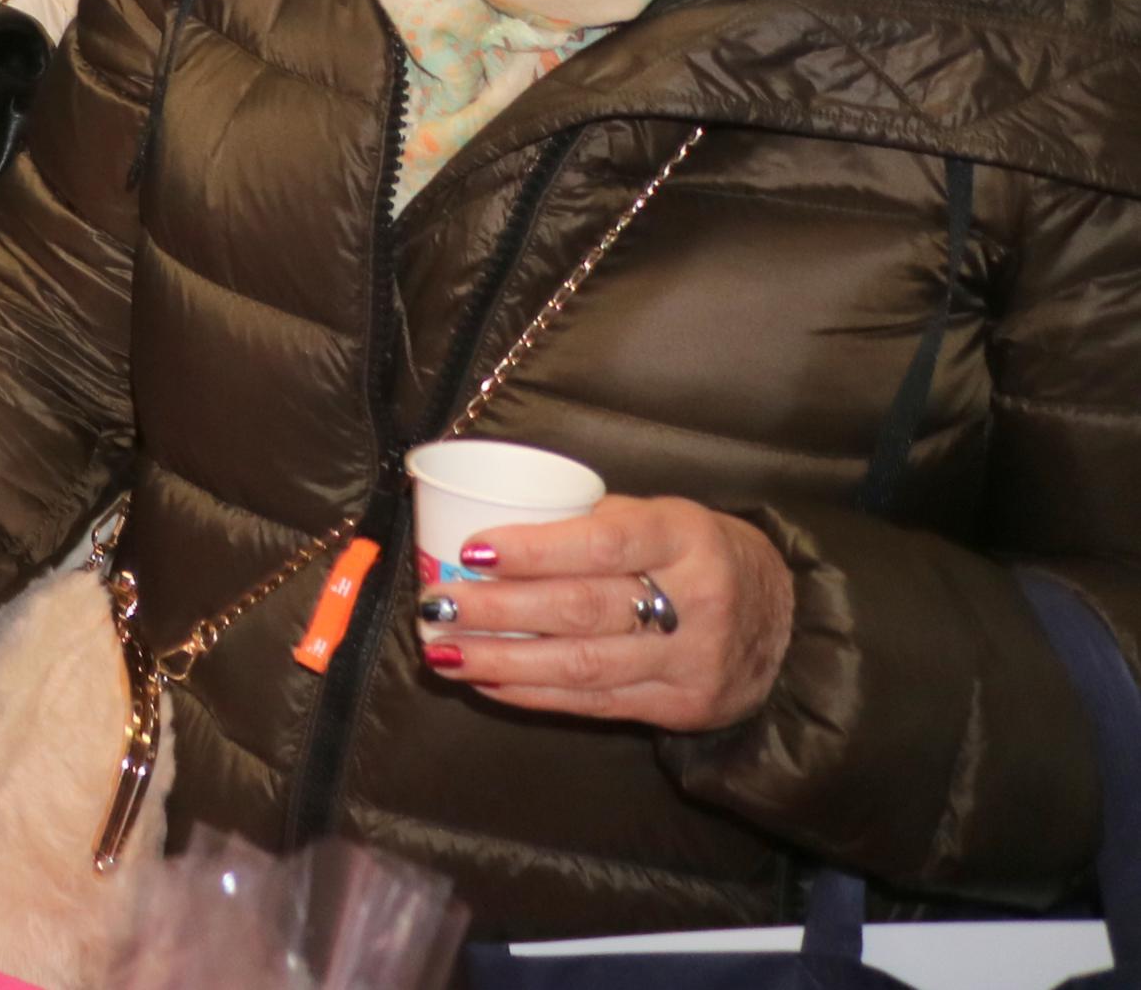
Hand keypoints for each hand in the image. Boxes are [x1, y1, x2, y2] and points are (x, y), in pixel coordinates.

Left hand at [420, 494, 795, 734]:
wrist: (788, 620)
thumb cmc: (699, 553)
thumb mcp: (664, 517)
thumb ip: (593, 521)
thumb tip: (489, 531)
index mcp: (686, 538)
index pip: (603, 544)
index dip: (535, 549)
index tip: (473, 550)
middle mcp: (696, 602)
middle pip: (582, 609)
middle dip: (498, 609)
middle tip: (436, 603)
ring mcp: (691, 663)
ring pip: (581, 665)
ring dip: (501, 660)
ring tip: (443, 651)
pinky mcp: (681, 707)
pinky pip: (593, 703)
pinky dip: (531, 692)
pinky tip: (485, 679)